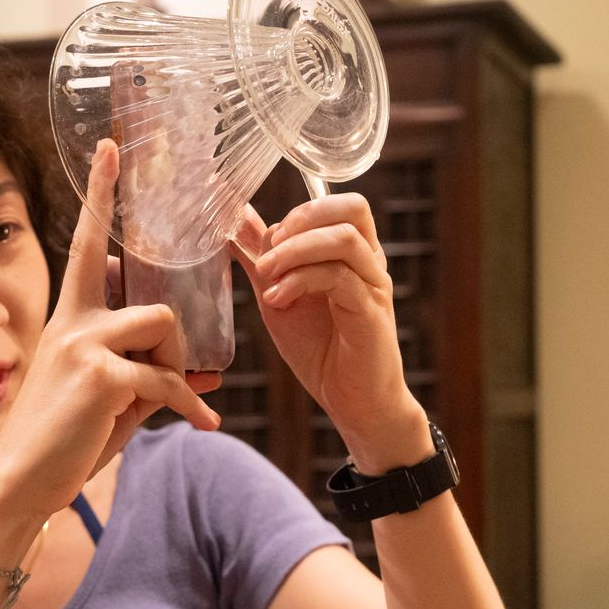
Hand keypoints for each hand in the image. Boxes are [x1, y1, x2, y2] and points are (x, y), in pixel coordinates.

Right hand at [0, 140, 221, 519]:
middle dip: (178, 333)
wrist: (20, 484)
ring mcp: (85, 344)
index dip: (103, 195)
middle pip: (152, 295)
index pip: (90, 244)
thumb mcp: (110, 402)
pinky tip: (201, 425)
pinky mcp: (101, 376)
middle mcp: (74, 321)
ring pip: (164, 328)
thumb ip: (150, 378)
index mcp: (70, 318)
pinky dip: (189, 404)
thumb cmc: (63, 444)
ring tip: (179, 400)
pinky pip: (167, 380)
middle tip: (184, 375)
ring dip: (180, 367)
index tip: (114, 149)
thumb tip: (207, 376)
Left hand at [231, 195, 429, 471]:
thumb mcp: (279, 297)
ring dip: (296, 251)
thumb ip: (261, 258)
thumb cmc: (322, 351)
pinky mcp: (370, 314)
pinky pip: (340, 278)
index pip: (338, 204)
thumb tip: (236, 219)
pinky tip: (278, 300)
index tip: (264, 241)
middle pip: (352, 208)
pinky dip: (301, 281)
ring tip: (266, 275)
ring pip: (343, 239)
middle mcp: (369, 264)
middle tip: (269, 249)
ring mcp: (373, 287)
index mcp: (352, 255)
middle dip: (302, 220)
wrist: (353, 403)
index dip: (297, 212)